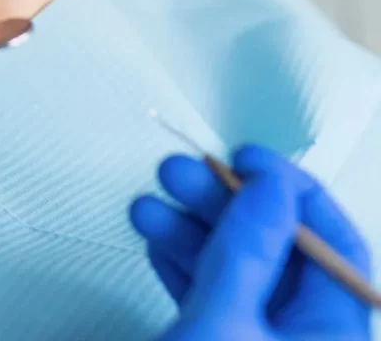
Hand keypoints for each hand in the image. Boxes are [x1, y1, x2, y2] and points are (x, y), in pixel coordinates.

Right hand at [131, 145, 372, 340]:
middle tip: (179, 174)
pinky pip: (214, 297)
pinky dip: (184, 267)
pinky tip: (157, 245)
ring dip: (189, 232)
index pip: (333, 243)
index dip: (290, 191)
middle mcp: (305, 339)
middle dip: (220, 205)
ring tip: (149, 209)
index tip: (245, 159)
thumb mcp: (223, 325)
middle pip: (275, 250)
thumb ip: (245, 252)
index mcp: (332, 335)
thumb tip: (268, 188)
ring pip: (237, 271)